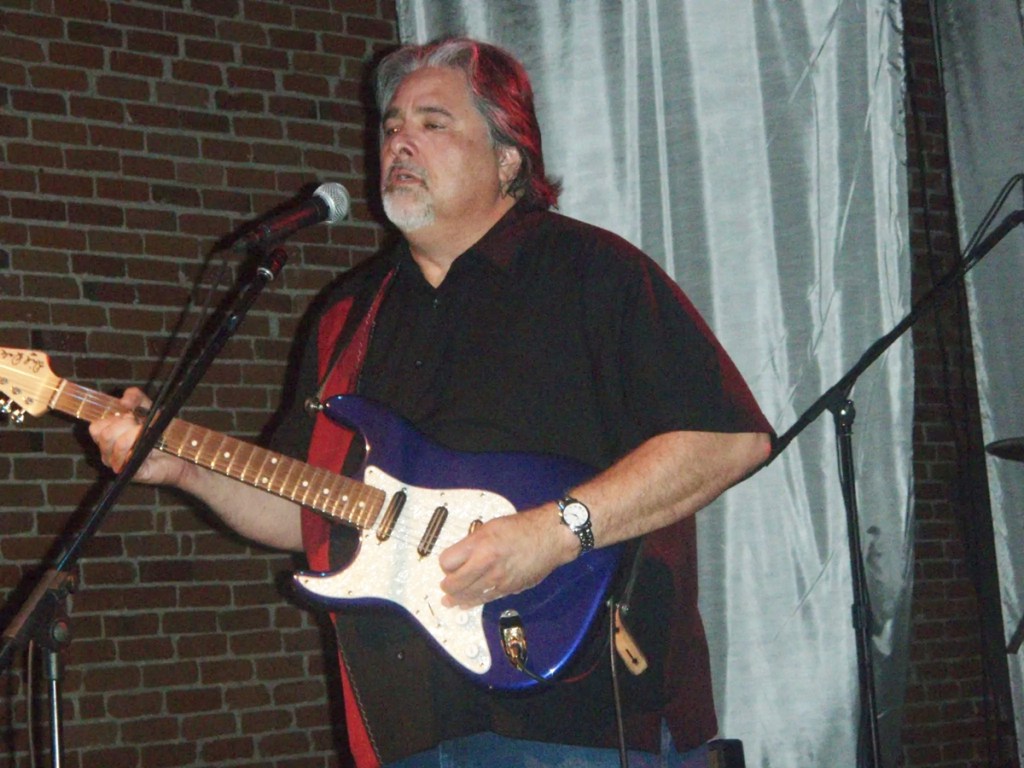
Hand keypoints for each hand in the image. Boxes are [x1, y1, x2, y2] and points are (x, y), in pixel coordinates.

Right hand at [88, 387, 189, 485]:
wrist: (178, 450)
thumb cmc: (158, 430)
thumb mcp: (147, 407)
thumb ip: (135, 397)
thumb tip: (123, 401)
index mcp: (108, 435)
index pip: (95, 428)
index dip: (112, 418)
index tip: (130, 416)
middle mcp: (108, 451)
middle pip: (105, 435)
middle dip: (125, 425)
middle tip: (140, 425)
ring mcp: (118, 464)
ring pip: (115, 445)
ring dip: (133, 434)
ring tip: (146, 433)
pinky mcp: (132, 472)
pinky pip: (126, 460)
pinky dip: (136, 448)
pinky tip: (147, 444)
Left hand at [437, 505, 578, 607]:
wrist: (550, 538)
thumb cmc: (524, 528)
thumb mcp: (491, 527)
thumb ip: (473, 542)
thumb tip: (461, 557)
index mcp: (480, 545)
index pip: (447, 562)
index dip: (445, 564)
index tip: (448, 563)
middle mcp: (486, 564)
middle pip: (454, 584)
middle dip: (447, 585)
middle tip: (446, 583)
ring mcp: (497, 580)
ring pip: (467, 596)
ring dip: (456, 598)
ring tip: (448, 600)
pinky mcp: (507, 589)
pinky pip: (484, 600)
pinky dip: (472, 602)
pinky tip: (465, 604)